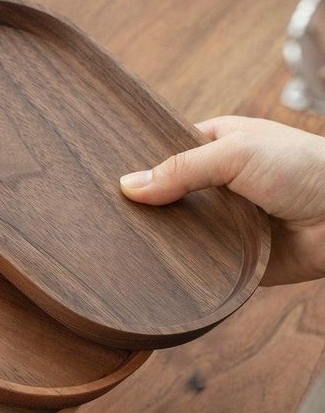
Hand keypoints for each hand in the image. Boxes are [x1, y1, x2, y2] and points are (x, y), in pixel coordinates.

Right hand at [119, 115, 324, 284]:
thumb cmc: (306, 168)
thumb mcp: (236, 153)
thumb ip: (181, 169)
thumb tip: (128, 185)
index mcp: (216, 146)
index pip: (165, 155)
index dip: (141, 166)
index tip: (108, 180)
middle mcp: (217, 184)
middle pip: (167, 195)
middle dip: (146, 205)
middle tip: (109, 216)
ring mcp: (223, 221)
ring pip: (177, 230)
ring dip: (161, 237)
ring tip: (119, 242)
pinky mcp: (231, 257)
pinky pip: (197, 262)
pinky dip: (181, 264)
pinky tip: (151, 266)